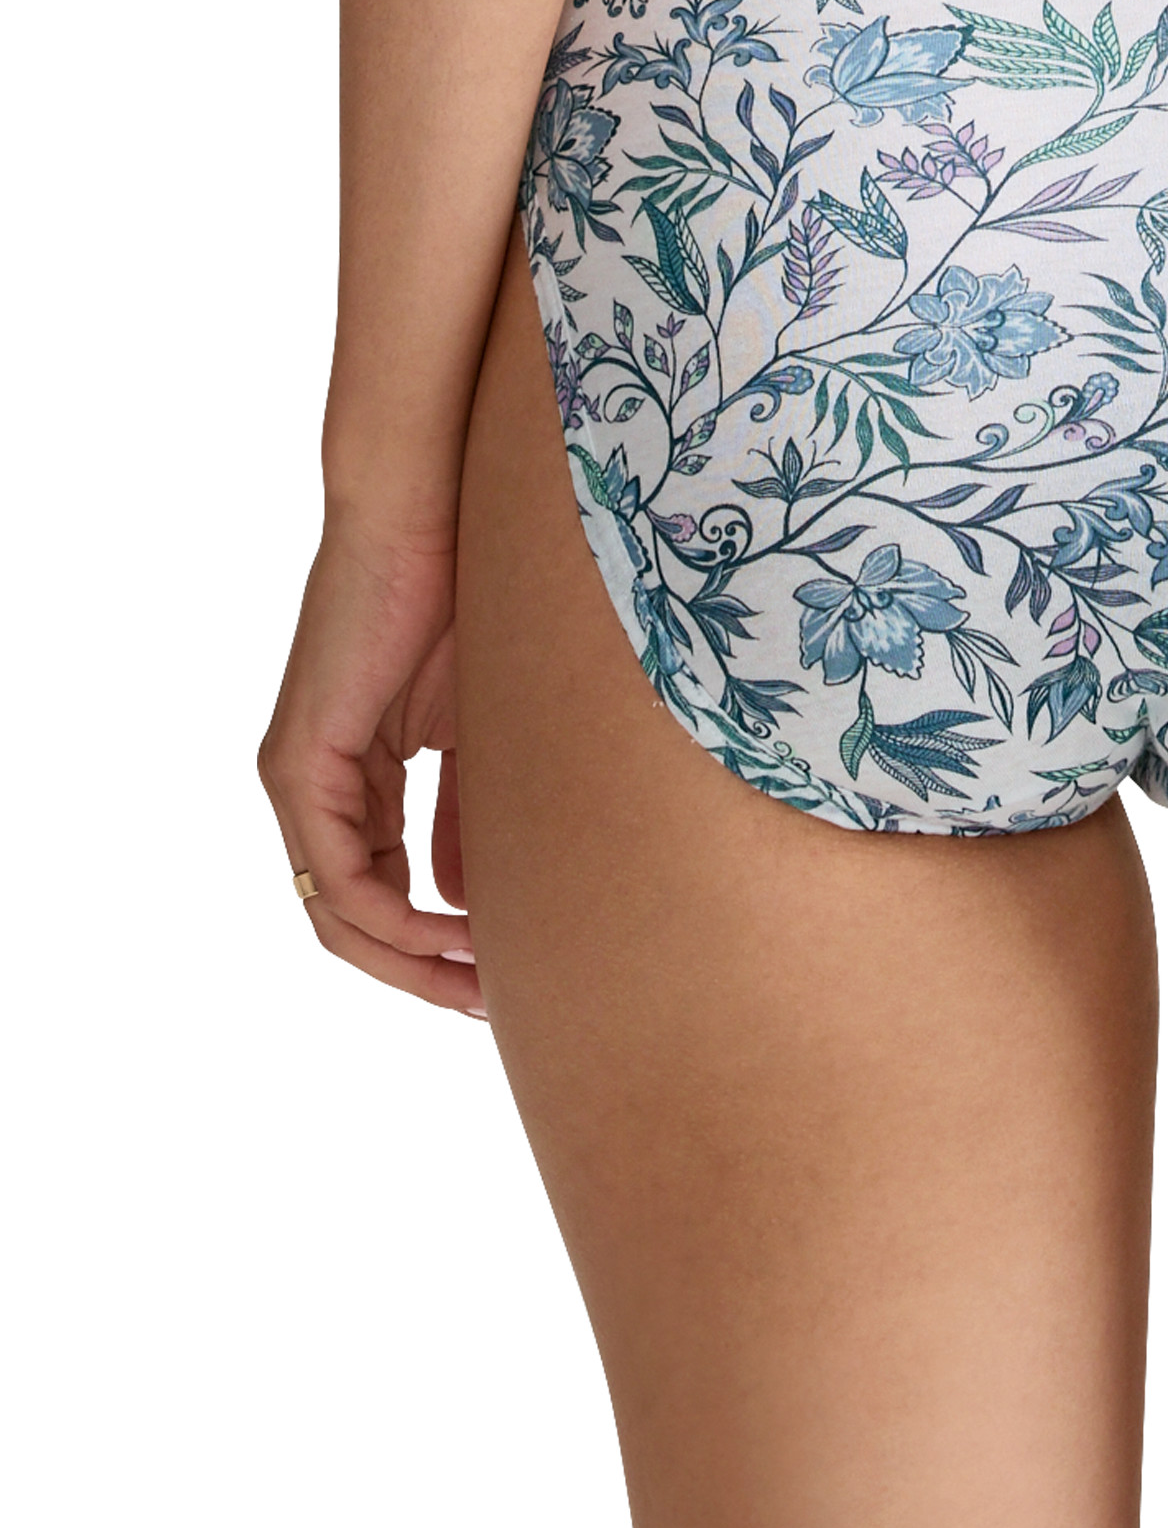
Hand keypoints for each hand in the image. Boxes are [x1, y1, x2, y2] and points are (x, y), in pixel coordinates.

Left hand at [258, 516, 481, 1015]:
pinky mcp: (298, 763)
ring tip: (485, 981)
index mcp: (355, 778)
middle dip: (426, 973)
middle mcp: (314, 787)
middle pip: (354, 921)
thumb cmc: (474, 603)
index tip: (508, 973)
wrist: (438, 521)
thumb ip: (472, 816)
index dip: (441, 946)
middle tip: (496, 1005)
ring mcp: (299, 778)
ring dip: (413, 960)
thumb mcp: (484, 737)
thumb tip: (475, 903)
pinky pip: (335, 876)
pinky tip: (457, 931)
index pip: (383, 892)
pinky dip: (394, 918)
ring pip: (339, 913)